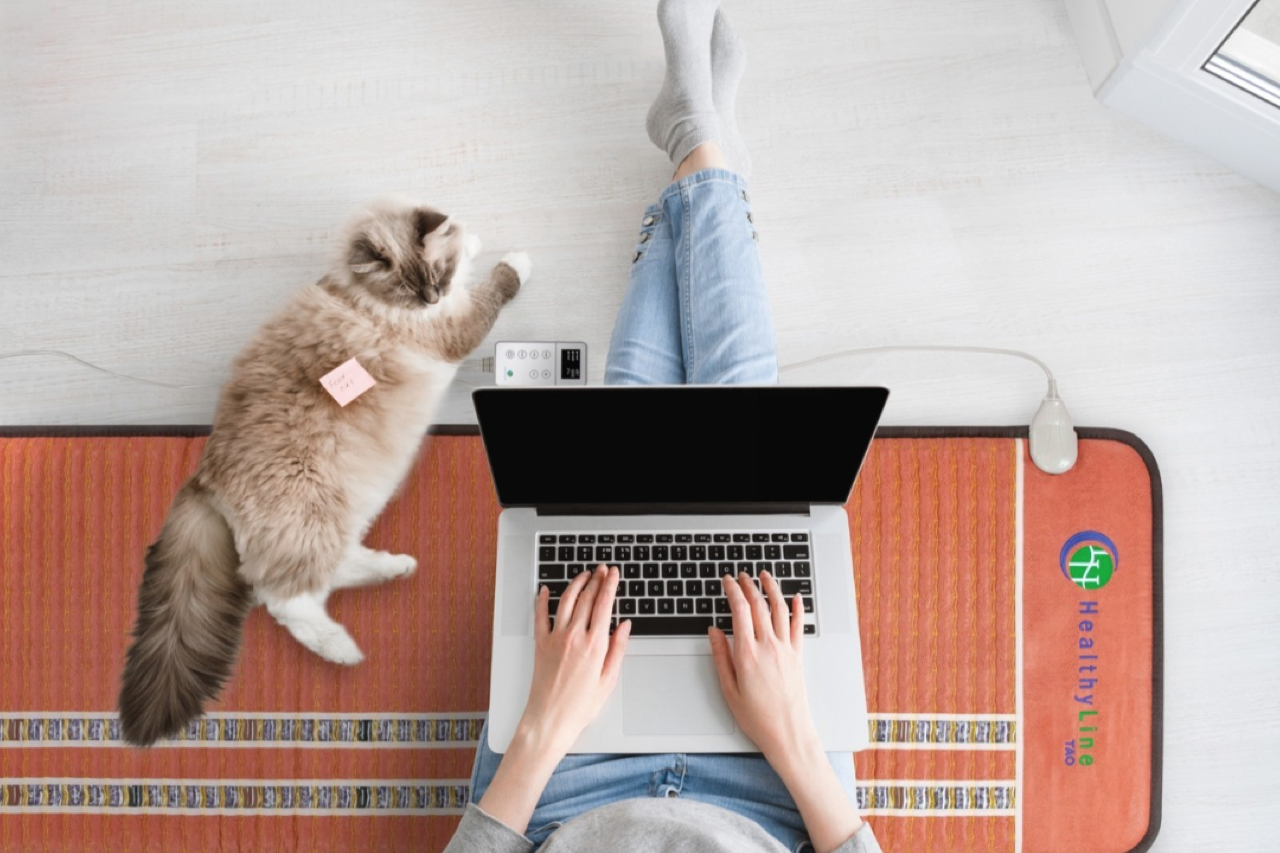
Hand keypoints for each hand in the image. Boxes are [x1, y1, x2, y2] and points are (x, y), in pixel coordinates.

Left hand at [517, 564, 630, 753]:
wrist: (550, 719)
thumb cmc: (580, 706)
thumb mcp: (609, 680)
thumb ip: (618, 649)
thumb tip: (624, 626)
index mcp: (594, 645)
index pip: (604, 604)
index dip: (610, 584)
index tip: (614, 573)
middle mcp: (574, 636)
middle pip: (586, 597)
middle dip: (596, 579)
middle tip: (602, 568)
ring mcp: (555, 638)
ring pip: (565, 600)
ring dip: (576, 583)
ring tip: (584, 575)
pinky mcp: (540, 644)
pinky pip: (540, 615)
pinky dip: (542, 599)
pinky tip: (546, 590)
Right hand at [708, 571, 818, 764]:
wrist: (788, 733)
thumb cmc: (757, 717)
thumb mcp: (728, 689)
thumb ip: (720, 657)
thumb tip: (714, 632)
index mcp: (747, 654)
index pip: (739, 611)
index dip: (732, 591)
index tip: (727, 581)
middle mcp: (768, 647)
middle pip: (759, 605)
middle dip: (748, 585)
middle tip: (741, 575)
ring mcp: (785, 649)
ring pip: (780, 609)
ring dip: (772, 588)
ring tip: (765, 576)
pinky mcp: (798, 656)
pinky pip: (798, 626)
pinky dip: (798, 608)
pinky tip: (796, 597)